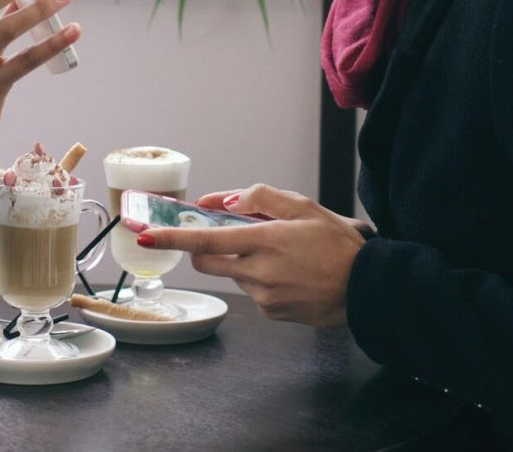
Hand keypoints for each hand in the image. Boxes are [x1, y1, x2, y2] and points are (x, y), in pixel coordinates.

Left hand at [141, 184, 366, 326]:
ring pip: (233, 274)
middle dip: (205, 248)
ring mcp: (263, 296)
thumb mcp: (304, 207)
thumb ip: (259, 198)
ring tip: (282, 255)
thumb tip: (218, 202)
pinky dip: (261, 279)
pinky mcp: (271, 313)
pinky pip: (252, 291)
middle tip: (227, 234)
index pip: (205, 241)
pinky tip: (289, 274)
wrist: (368, 288)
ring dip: (243, 262)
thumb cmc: (339, 245)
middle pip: (207, 262)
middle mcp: (259, 272)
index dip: (171, 238)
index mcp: (265, 241)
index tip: (145, 234)